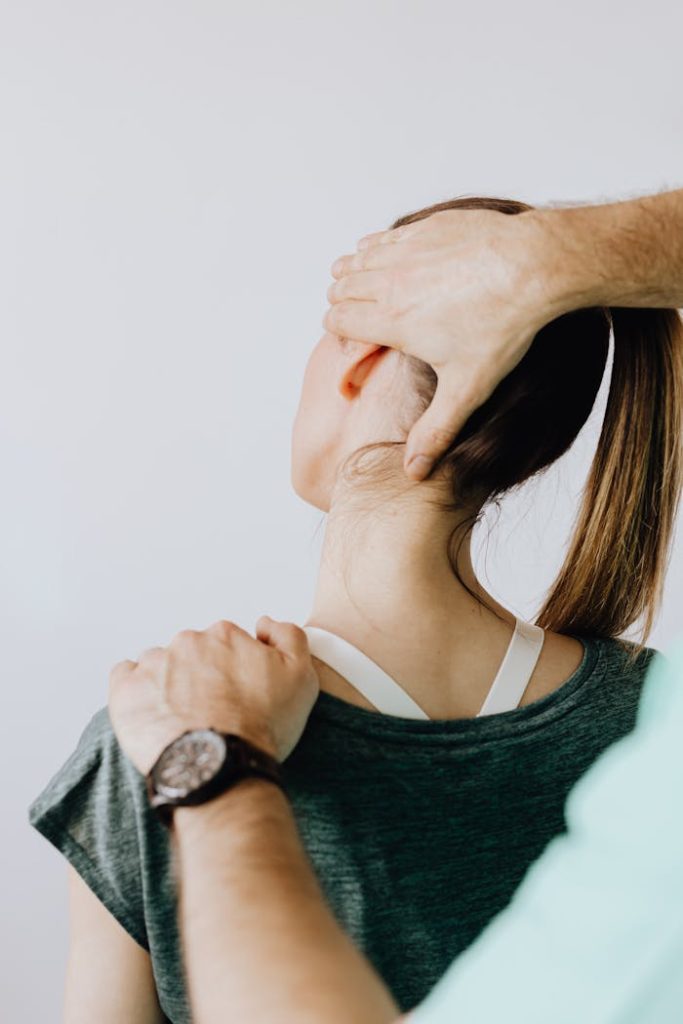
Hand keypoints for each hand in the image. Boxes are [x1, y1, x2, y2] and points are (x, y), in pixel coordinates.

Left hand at [108, 616, 319, 773]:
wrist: (221, 768)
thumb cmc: (262, 727)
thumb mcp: (301, 676)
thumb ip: (288, 635)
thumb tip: (263, 622)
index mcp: (224, 634)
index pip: (225, 644)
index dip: (232, 671)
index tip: (236, 696)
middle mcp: (187, 642)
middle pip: (191, 654)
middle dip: (199, 676)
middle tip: (211, 712)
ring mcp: (153, 664)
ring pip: (159, 666)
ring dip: (167, 684)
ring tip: (181, 719)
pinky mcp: (125, 690)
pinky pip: (125, 677)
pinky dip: (135, 690)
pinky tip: (151, 711)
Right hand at [325, 207, 570, 479]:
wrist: (536, 266)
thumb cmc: (503, 328)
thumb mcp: (469, 388)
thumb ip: (436, 431)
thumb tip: (413, 473)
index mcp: (392, 321)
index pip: (337, 321)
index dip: (338, 331)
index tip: (351, 340)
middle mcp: (390, 281)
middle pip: (340, 288)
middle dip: (343, 303)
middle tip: (359, 317)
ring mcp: (407, 249)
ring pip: (356, 258)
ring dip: (354, 273)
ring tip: (367, 289)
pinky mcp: (427, 227)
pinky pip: (384, 236)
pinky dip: (378, 248)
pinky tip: (391, 260)